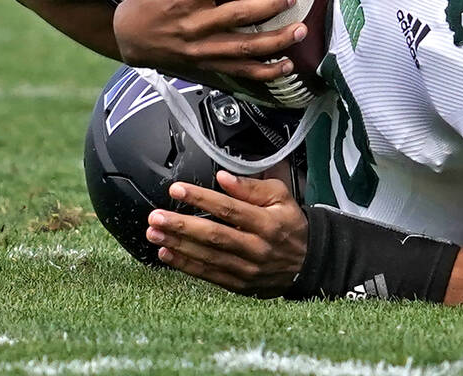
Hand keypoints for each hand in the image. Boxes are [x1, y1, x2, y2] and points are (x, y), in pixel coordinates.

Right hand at [112, 0, 305, 83]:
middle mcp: (196, 25)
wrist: (130, 37)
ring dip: (276, 41)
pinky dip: (266, 72)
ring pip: (245, 49)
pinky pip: (242, 72)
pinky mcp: (209, 66)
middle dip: (268, 6)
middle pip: (237, 16)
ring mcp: (204, 49)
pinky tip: (287, 65)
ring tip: (300, 30)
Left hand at [146, 172, 307, 297]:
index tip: (178, 190)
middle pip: (214, 235)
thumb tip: (224, 177)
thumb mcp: (281, 197)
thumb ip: (252, 187)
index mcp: (267, 222)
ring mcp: (247, 268)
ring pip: (207, 257)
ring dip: (177, 244)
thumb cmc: (290, 225)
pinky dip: (185, 265)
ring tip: (155, 233)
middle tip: (157, 216)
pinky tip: (167, 253)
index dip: (201, 198)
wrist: (308, 262)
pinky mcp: (240, 284)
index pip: (229, 209)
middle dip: (181, 225)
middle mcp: (256, 247)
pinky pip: (209, 275)